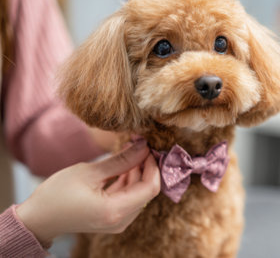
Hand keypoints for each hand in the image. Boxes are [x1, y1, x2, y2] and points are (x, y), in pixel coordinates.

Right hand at [16, 140, 159, 245]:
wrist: (39, 218)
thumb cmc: (58, 194)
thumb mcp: (90, 172)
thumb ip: (121, 160)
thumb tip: (144, 146)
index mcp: (115, 211)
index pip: (150, 188)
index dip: (153, 166)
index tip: (148, 147)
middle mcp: (120, 220)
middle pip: (146, 190)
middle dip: (145, 166)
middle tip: (138, 144)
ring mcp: (117, 222)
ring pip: (138, 192)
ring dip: (136, 171)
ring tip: (128, 150)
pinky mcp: (112, 218)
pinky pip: (128, 197)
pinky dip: (128, 180)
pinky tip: (121, 165)